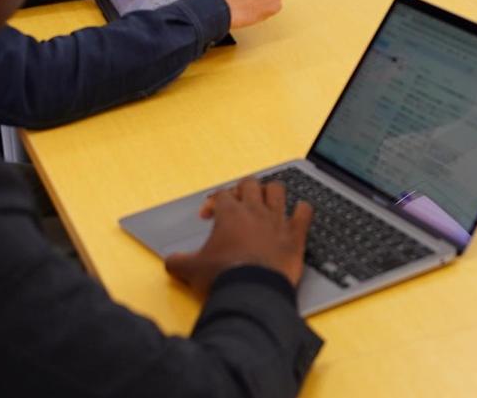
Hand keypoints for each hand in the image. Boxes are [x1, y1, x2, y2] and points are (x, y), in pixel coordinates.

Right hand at [164, 177, 313, 295]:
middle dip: (242, 190)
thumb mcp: (191, 270)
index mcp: (229, 214)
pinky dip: (302, 210)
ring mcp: (277, 221)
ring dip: (271, 193)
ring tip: (265, 203)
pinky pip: (305, 211)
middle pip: (250, 183)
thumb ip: (178, 261)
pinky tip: (298, 214)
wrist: (252, 293)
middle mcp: (254, 211)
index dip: (212, 202)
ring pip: (277, 190)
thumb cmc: (223, 278)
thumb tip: (171, 261)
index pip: (220, 194)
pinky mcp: (295, 235)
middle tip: (237, 204)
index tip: (208, 215)